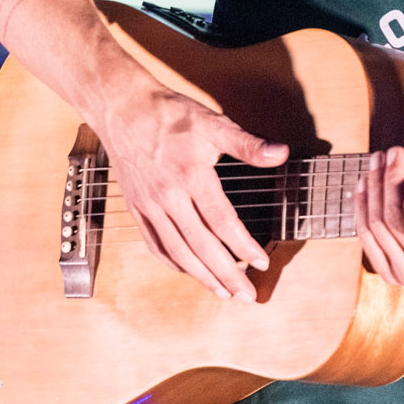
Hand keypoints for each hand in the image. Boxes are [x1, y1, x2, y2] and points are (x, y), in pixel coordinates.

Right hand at [95, 82, 288, 301]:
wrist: (123, 108)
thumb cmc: (170, 114)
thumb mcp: (213, 123)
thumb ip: (247, 144)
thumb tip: (280, 153)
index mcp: (191, 176)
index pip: (222, 221)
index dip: (243, 245)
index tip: (261, 262)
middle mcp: (168, 196)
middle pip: (201, 245)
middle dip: (226, 274)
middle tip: (247, 295)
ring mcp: (149, 205)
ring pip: (177, 251)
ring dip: (202, 276)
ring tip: (223, 293)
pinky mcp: (136, 208)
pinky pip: (155, 244)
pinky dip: (173, 263)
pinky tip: (189, 272)